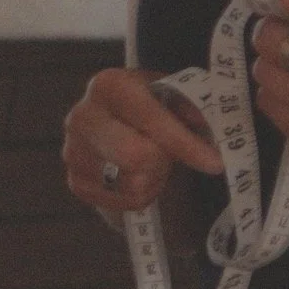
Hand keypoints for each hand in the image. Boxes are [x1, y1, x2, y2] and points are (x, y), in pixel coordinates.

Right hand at [63, 65, 223, 212]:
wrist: (118, 120)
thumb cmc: (152, 105)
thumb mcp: (173, 94)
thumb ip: (193, 107)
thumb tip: (208, 129)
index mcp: (109, 85)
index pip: (152, 120)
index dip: (187, 144)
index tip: (215, 163)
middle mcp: (82, 116)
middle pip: (136, 157)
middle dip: (164, 161)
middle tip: (170, 156)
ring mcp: (73, 151)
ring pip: (132, 185)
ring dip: (154, 179)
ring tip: (153, 162)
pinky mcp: (75, 181)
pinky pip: (120, 204)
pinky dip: (138, 195)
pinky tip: (136, 175)